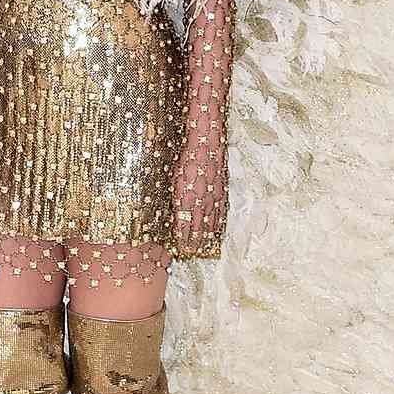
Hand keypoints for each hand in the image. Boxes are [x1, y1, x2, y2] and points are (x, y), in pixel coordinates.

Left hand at [171, 138, 215, 256]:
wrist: (206, 141)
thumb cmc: (185, 157)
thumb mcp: (172, 178)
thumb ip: (172, 198)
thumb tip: (171, 213)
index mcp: (186, 199)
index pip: (184, 225)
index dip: (182, 239)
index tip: (179, 249)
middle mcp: (201, 201)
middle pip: (198, 228)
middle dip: (194, 241)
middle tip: (190, 252)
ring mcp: (213, 197)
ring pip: (210, 222)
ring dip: (206, 236)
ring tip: (202, 247)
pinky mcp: (222, 191)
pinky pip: (220, 211)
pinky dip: (218, 223)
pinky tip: (217, 230)